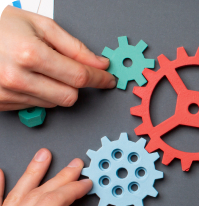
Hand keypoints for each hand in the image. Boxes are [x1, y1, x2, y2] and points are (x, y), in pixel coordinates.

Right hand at [0, 6, 114, 110]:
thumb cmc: (1, 28)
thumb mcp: (41, 25)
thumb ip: (74, 47)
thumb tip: (99, 63)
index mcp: (30, 54)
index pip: (79, 76)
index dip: (99, 78)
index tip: (108, 79)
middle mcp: (17, 78)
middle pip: (70, 96)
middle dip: (76, 84)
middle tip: (70, 70)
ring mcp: (8, 94)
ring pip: (54, 104)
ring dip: (57, 89)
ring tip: (41, 69)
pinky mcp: (2, 104)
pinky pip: (36, 106)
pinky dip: (40, 94)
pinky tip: (29, 78)